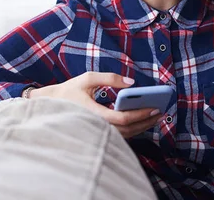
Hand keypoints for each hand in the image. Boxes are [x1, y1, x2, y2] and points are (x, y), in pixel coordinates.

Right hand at [28, 72, 162, 138]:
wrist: (51, 106)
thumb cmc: (69, 91)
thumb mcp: (87, 78)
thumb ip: (110, 78)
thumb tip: (132, 82)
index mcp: (93, 114)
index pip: (122, 118)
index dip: (140, 113)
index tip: (155, 107)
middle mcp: (97, 127)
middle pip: (128, 130)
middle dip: (146, 121)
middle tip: (162, 110)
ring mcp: (98, 133)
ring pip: (125, 135)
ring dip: (142, 126)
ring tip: (156, 115)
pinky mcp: (99, 135)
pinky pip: (120, 135)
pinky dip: (133, 129)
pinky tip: (143, 120)